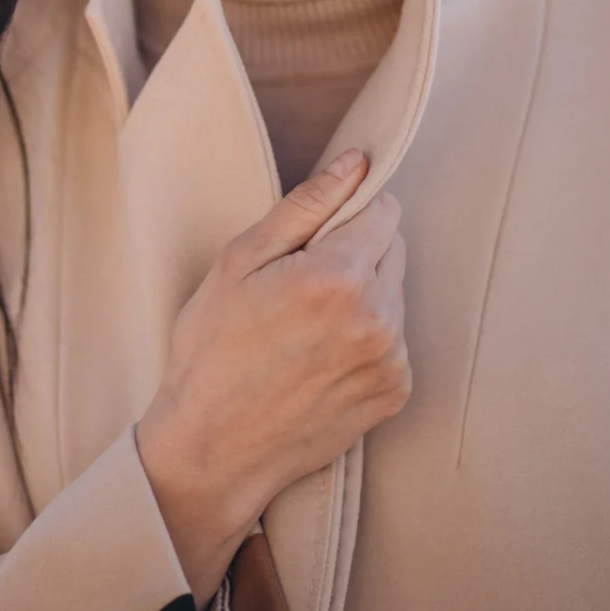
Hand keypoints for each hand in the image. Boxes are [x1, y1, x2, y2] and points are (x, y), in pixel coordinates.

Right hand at [135, 149, 409, 607]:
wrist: (214, 448)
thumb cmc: (213, 349)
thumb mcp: (240, 261)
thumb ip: (306, 205)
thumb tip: (356, 162)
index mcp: (339, 278)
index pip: (384, 210)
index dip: (347, 214)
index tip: (313, 237)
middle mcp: (379, 319)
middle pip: (393, 249)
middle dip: (356, 252)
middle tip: (298, 284)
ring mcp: (391, 361)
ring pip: (395, 293)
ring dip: (363, 295)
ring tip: (306, 325)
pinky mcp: (396, 393)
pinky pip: (395, 338)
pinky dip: (367, 336)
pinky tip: (320, 355)